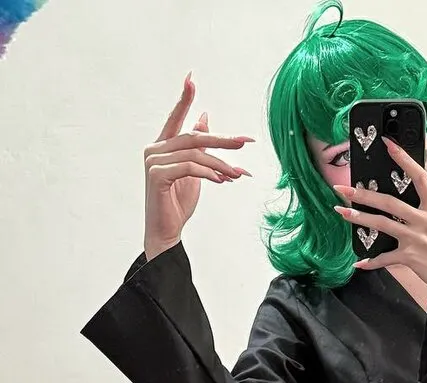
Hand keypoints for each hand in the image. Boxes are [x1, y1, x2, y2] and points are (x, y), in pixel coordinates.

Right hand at [143, 71, 254, 259]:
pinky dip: (209, 173)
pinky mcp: (157, 175)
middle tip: (244, 142)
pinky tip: (222, 181)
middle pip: (193, 137)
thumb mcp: (194, 171)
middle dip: (222, 140)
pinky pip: (189, 168)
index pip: (175, 118)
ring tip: (238, 174)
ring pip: (195, 154)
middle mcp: (155, 149)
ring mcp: (153, 162)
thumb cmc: (178, 203)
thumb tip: (205, 118)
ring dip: (221, 164)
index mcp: (162, 145)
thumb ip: (198, 146)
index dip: (184, 98)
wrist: (166, 231)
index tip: (191, 79)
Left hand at [333, 137, 426, 300]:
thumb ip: (424, 209)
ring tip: (342, 212)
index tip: (388, 144)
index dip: (404, 159)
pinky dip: (371, 262)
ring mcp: (416, 239)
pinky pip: (385, 258)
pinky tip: (359, 263)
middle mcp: (424, 220)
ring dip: (359, 218)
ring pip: (382, 224)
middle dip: (364, 194)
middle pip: (390, 202)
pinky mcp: (410, 257)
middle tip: (344, 188)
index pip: (419, 176)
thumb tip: (404, 201)